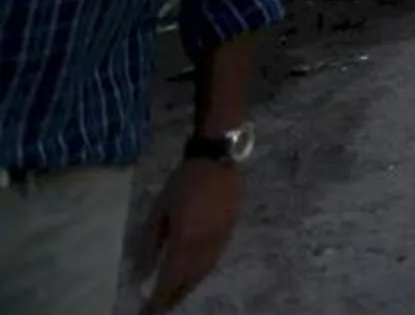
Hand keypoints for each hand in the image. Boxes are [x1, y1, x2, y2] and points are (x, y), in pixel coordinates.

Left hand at [135, 158, 242, 310]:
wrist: (218, 159)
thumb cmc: (183, 182)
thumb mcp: (159, 211)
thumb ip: (150, 244)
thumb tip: (140, 273)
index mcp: (186, 240)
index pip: (170, 279)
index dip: (158, 298)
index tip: (147, 311)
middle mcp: (205, 246)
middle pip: (189, 281)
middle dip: (174, 297)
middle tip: (159, 308)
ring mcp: (221, 240)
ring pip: (204, 273)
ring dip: (188, 287)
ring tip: (175, 296)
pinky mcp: (229, 232)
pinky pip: (214, 261)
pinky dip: (201, 274)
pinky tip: (193, 275)